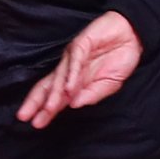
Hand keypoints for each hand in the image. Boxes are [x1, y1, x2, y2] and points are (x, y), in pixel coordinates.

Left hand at [16, 11, 142, 127]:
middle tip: (27, 117)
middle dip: (37, 102)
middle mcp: (69, 69)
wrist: (132, 35)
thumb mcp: (109, 84)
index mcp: (74, 80)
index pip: (54, 96)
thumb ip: (93, 95)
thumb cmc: (119, 58)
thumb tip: (75, 105)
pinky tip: (69, 88)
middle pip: (48, 86)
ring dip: (54, 93)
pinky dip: (72, 75)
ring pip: (60, 76)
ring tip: (49, 108)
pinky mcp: (82, 43)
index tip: (35, 123)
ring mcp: (74, 56)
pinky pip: (75, 61)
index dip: (45, 110)